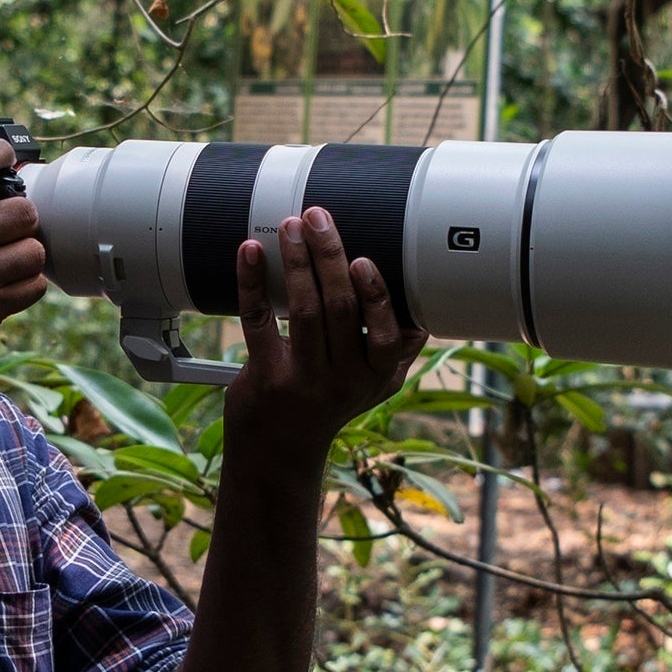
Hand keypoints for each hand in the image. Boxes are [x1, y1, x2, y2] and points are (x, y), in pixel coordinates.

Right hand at [0, 128, 50, 396]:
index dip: (0, 152)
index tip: (4, 156)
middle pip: (21, 208)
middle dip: (18, 212)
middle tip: (6, 221)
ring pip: (34, 248)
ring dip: (25, 250)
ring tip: (6, 254)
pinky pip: (36, 285)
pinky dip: (27, 283)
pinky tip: (5, 282)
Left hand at [221, 205, 419, 462]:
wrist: (278, 454)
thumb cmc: (327, 405)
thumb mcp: (373, 386)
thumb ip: (394, 350)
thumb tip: (420, 312)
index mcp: (377, 376)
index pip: (386, 337)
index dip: (375, 297)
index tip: (363, 260)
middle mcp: (344, 381)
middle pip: (340, 311)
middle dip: (329, 257)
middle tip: (318, 218)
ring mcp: (303, 380)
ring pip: (303, 311)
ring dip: (296, 262)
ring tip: (291, 227)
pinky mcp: (265, 376)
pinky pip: (258, 321)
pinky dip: (252, 282)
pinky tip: (250, 252)